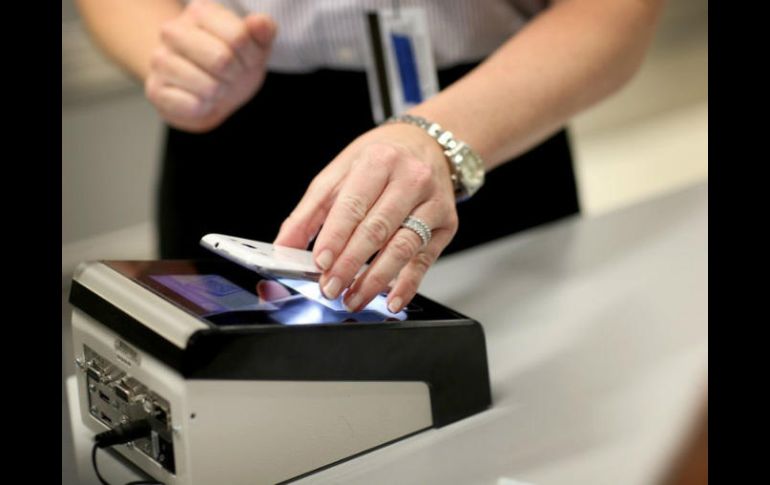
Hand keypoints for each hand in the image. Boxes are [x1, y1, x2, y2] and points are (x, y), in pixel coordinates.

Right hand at [145, 0, 275, 132]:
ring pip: (208, 87)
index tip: (246, 59)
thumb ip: (263, 31)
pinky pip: (193, 106)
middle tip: (230, 75)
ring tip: (215, 87)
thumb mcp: (255, 47)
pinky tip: (200, 99)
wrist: (207, 93)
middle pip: (222, 60)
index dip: (251, 56)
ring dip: (221, 93)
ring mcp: (160, 60)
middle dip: (235, 75)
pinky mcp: (155, 90)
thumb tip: (259, 22)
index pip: (239, 37)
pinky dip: (205, 108)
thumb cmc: (233, 65)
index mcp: (200, 12)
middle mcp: (173, 31)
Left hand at [274, 123, 458, 312]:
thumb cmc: (381, 160)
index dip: (336, 237)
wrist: (429, 146)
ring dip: (375, 280)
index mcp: (378, 161)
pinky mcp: (446, 224)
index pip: (354, 205)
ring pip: (403, 247)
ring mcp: (432, 202)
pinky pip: (426, 259)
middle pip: (377, 229)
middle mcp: (410, 179)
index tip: (320, 263)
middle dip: (350, 264)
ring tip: (353, 298)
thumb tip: (285, 246)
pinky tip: (392, 300)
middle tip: (330, 288)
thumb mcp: (339, 174)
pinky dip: (407, 284)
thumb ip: (310, 211)